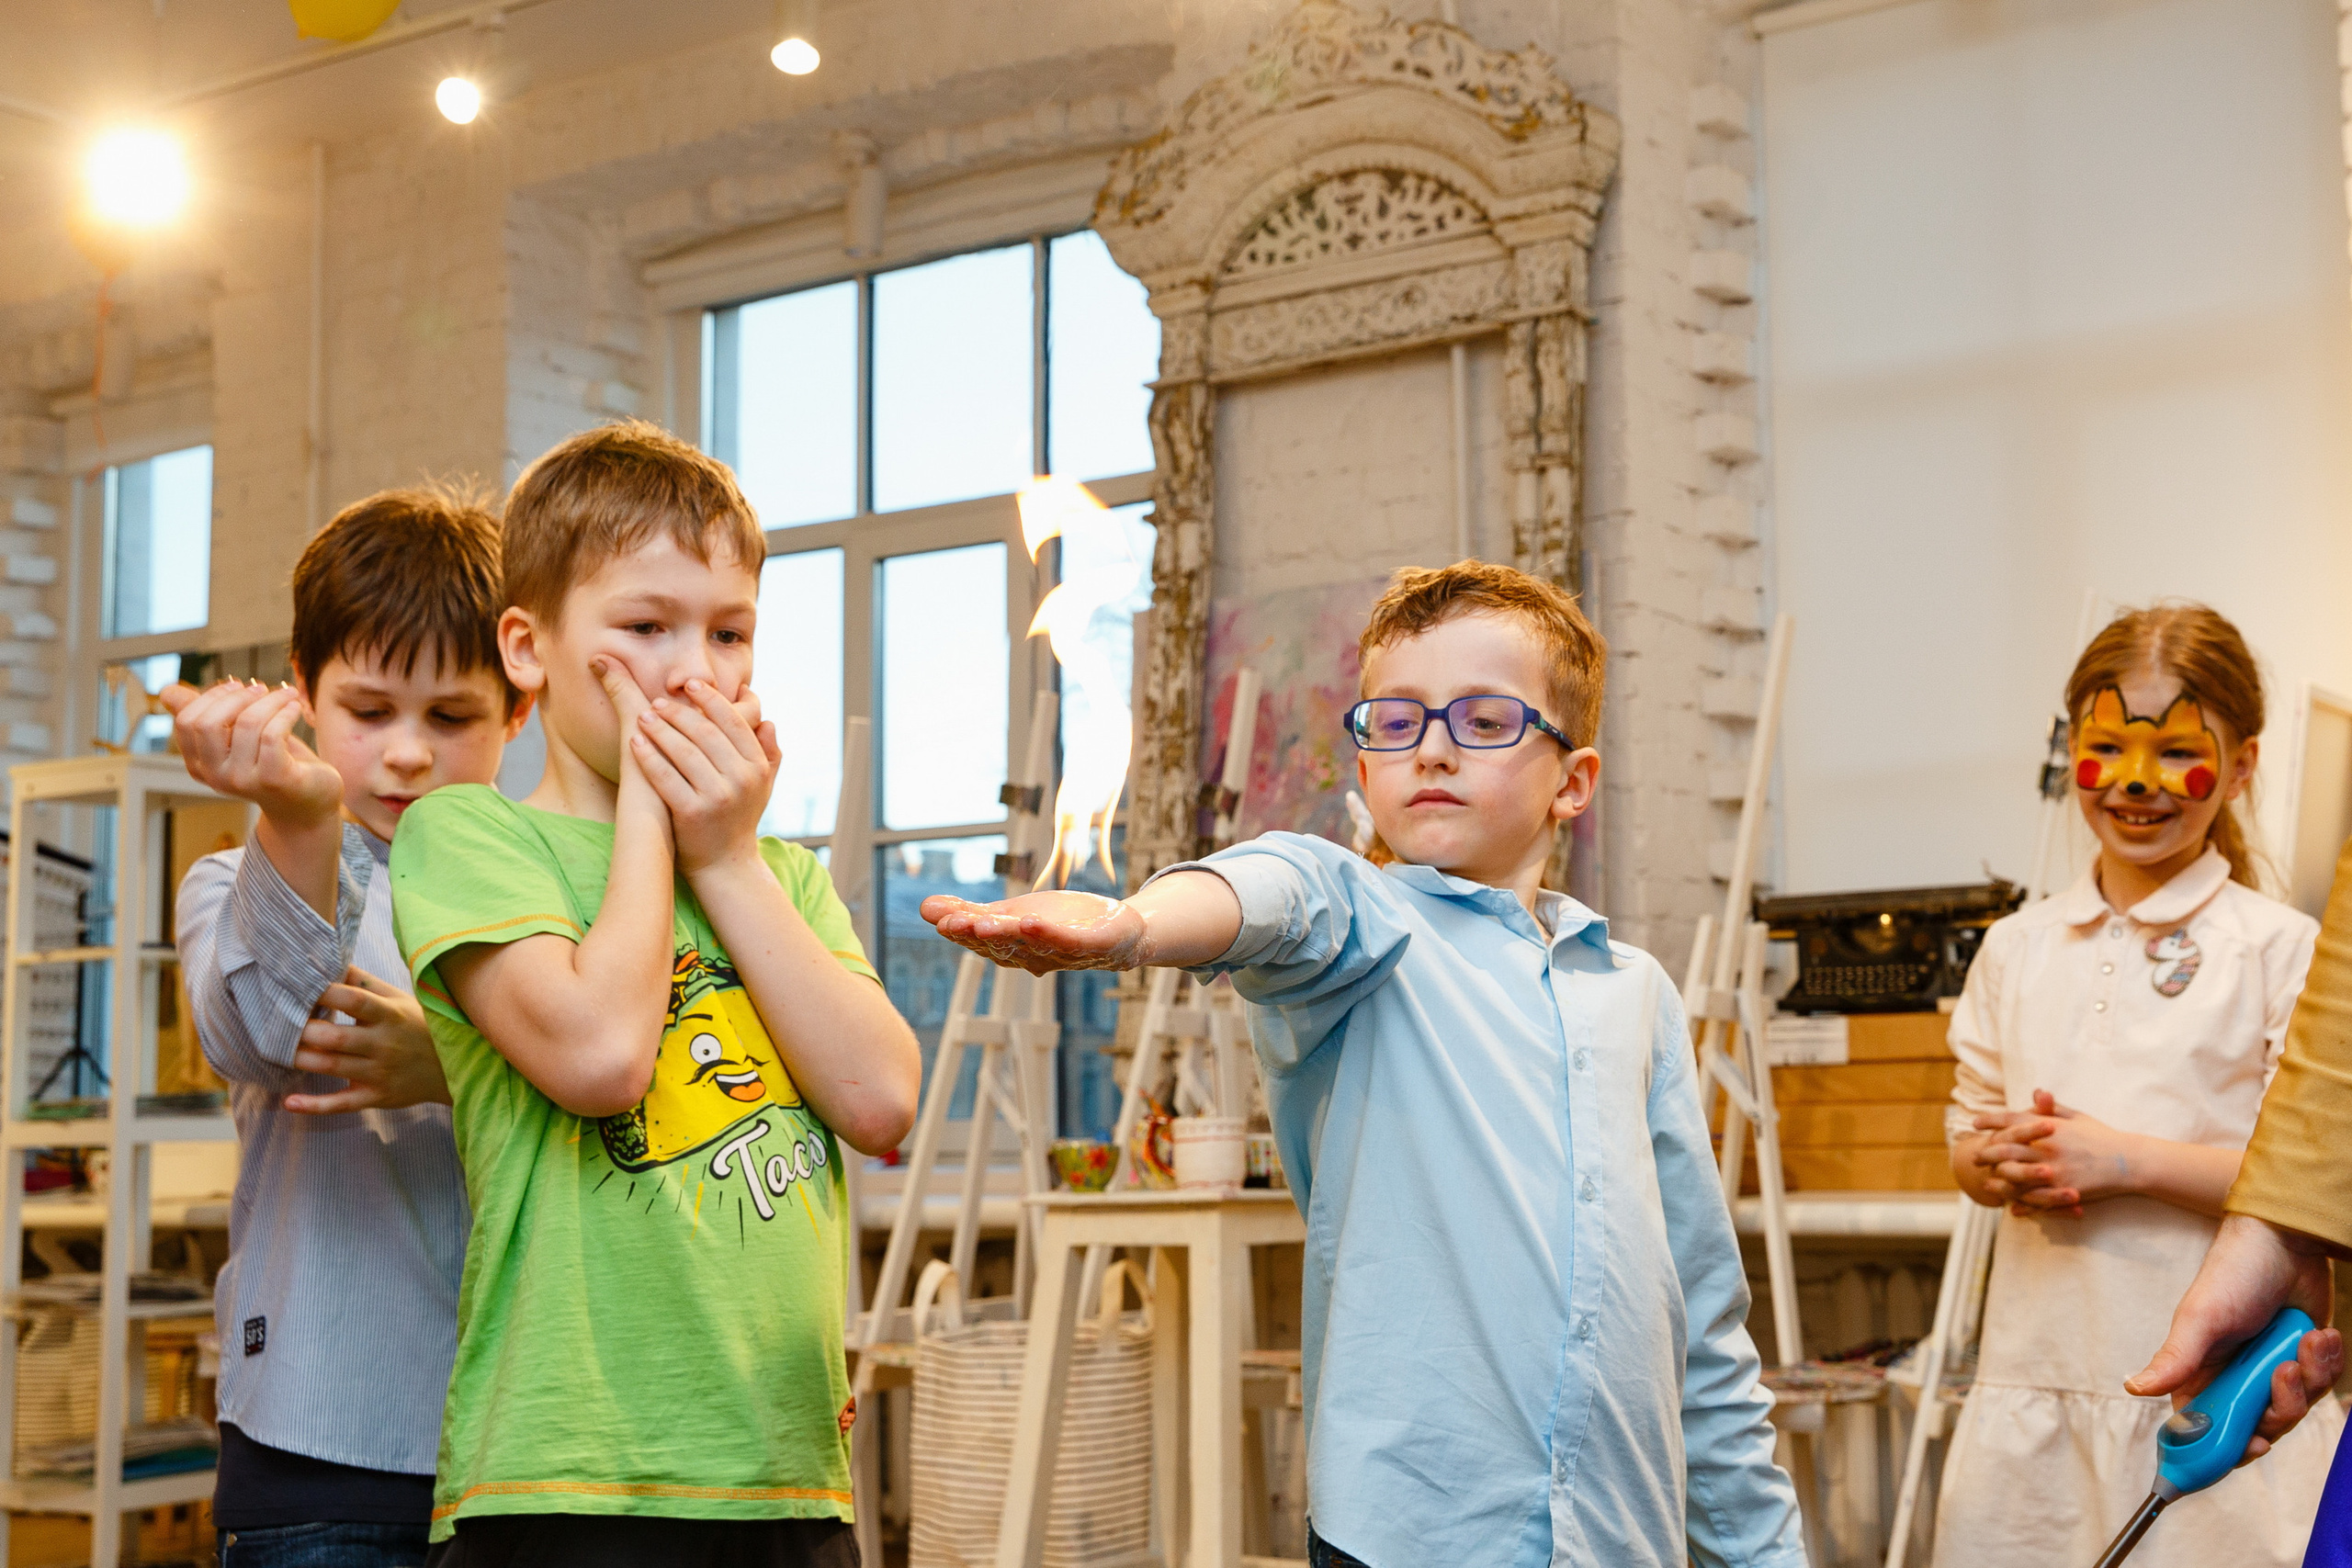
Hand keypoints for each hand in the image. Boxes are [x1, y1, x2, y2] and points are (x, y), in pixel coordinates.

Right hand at [163, 680, 340, 828]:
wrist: (310, 801)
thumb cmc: (273, 763)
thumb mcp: (236, 739)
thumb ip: (206, 716)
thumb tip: (166, 691)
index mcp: (199, 765)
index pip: (187, 721)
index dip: (212, 696)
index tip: (238, 685)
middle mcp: (215, 776)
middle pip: (208, 723)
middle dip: (237, 697)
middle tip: (262, 689)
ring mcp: (242, 781)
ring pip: (247, 723)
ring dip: (271, 700)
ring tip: (288, 696)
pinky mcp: (273, 779)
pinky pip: (272, 734)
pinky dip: (285, 713)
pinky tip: (295, 709)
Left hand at [284, 966, 451, 1113]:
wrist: (455, 1069)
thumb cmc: (418, 1027)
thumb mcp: (399, 1000)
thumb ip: (364, 983)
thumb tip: (329, 960)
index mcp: (390, 1015)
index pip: (355, 1000)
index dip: (325, 992)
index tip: (298, 986)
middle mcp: (384, 1044)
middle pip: (337, 1037)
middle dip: (304, 1031)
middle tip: (279, 1023)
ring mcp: (380, 1073)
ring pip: (333, 1067)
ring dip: (301, 1059)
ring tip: (277, 1050)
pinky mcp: (376, 1097)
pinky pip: (342, 1104)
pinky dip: (315, 1106)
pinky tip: (290, 1102)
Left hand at [627, 676, 778, 875]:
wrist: (725, 864)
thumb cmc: (739, 817)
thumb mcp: (762, 785)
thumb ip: (769, 753)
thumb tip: (768, 721)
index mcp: (758, 766)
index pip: (734, 722)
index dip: (711, 699)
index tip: (690, 684)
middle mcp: (742, 779)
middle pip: (707, 733)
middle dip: (680, 712)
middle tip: (657, 701)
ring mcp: (718, 796)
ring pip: (685, 752)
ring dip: (661, 730)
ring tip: (642, 716)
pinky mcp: (693, 813)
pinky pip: (666, 777)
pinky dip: (649, 757)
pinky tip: (634, 743)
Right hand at [923, 890, 1145, 974]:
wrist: (1119, 932)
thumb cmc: (1061, 924)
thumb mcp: (1011, 915)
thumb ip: (970, 913)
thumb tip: (922, 908)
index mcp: (1011, 950)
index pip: (980, 941)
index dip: (959, 931)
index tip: (936, 918)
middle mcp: (1033, 957)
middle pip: (1000, 946)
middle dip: (975, 935)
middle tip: (951, 923)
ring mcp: (1062, 954)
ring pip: (1029, 946)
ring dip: (1005, 936)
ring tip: (983, 922)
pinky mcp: (1091, 947)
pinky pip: (1067, 943)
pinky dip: (1049, 935)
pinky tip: (1030, 922)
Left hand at [1972, 1089, 2138, 1216]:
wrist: (2129, 1161)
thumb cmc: (2102, 1136)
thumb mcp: (2077, 1117)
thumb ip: (2052, 1108)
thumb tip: (2037, 1092)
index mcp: (2049, 1127)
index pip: (2011, 1121)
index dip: (1990, 1121)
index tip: (1975, 1123)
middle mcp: (2047, 1148)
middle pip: (2006, 1149)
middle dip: (1987, 1152)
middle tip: (1975, 1156)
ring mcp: (2054, 1171)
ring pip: (2015, 1176)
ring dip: (1998, 1180)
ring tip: (1987, 1182)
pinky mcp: (2062, 1191)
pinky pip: (2036, 1199)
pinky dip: (2022, 1203)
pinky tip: (2012, 1206)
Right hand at [2127, 1213, 2342, 1459]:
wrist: (2287, 1241)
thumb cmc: (2234, 1274)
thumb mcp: (2201, 1318)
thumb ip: (2174, 1358)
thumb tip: (2134, 1388)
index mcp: (2199, 1373)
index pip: (2206, 1429)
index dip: (2228, 1447)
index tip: (2253, 1445)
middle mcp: (2234, 1378)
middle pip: (2260, 1427)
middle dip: (2280, 1405)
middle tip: (2283, 1372)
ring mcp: (2271, 1372)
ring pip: (2295, 1408)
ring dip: (2309, 1377)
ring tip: (2308, 1339)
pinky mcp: (2304, 1361)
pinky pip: (2323, 1385)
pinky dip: (2327, 1362)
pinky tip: (2321, 1333)